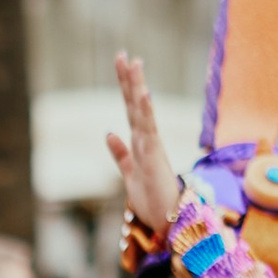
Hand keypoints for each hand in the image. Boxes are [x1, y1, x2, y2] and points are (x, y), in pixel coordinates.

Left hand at [104, 52, 183, 238]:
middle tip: (123, 55)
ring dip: (139, 89)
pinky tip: (144, 96)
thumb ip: (120, 154)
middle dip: (130, 80)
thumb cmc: (152, 200)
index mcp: (141, 142)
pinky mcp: (154, 158)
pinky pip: (149, 132)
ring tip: (135, 65)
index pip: (131, 108)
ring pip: (143, 112)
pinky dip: (147, 114)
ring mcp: (152, 147)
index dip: (126, 86)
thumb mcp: (129, 173)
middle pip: (136, 104)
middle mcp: (148, 140)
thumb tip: (109, 133)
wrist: (168, 222)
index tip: (121, 62)